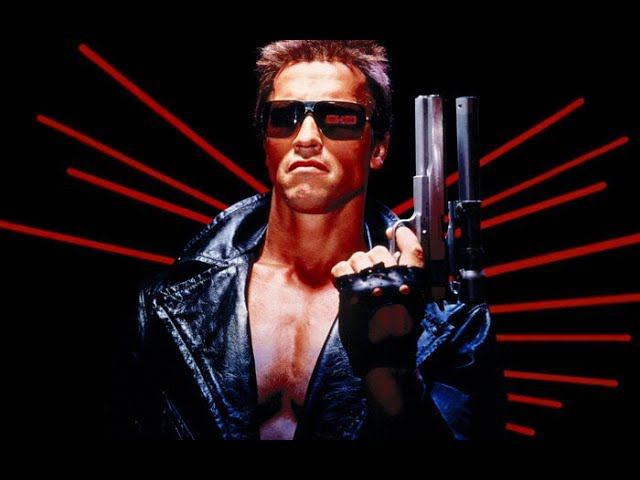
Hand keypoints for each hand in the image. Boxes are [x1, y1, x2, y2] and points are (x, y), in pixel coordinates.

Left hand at [330, 226, 424, 342]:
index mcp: (412, 284)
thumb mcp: (414, 305)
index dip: (405, 236)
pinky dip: (341, 273)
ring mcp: (372, 286)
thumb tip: (395, 262)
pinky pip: (342, 268)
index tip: (397, 231)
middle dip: (372, 258)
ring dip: (356, 267)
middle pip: (379, 252)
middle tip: (370, 274)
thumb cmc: (400, 335)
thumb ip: (406, 282)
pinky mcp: (352, 293)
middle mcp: (393, 282)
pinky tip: (344, 284)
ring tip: (358, 283)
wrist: (386, 359)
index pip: (413, 250)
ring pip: (359, 257)